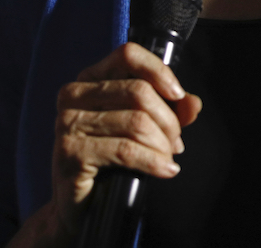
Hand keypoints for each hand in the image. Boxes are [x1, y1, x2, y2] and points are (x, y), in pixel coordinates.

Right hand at [6, 43, 202, 246]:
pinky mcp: (70, 152)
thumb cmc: (112, 159)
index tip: (178, 95)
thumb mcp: (144, 126)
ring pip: (137, 122)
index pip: (128, 54)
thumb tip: (192, 103)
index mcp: (90, 78)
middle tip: (175, 142)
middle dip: (168, 120)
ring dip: (162, 144)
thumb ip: (171, 109)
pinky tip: (166, 170)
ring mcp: (68, 123)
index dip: (159, 71)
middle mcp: (73, 95)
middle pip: (139, 91)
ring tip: (168, 157)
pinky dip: (154, 161)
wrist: (81, 206)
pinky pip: (127, 150)